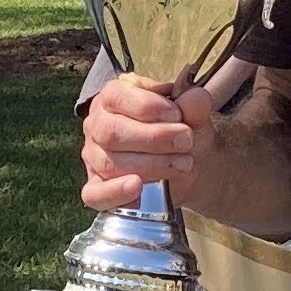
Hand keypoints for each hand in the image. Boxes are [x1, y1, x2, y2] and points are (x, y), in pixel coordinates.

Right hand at [80, 72, 206, 211]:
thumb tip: (196, 98)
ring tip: (183, 163)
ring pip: (109, 164)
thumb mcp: (192, 113)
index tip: (177, 115)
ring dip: (151, 165)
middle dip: (154, 138)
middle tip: (186, 141)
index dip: (146, 106)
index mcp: (112, 96)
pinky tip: (137, 187)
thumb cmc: (181, 129)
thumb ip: (194, 104)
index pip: (115, 97)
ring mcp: (94, 157)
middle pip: (110, 132)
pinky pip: (94, 194)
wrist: (188, 160)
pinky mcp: (97, 186)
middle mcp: (97, 125)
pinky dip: (115, 193)